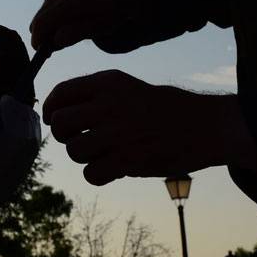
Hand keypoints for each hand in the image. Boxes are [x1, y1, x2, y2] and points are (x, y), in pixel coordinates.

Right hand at [29, 0, 150, 52]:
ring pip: (42, 13)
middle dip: (44, 34)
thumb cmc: (114, 11)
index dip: (38, 41)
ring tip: (70, 28)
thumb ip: (76, 34)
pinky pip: (47, 4)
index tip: (42, 54)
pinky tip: (70, 14)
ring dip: (50, 24)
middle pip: (39, 19)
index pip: (42, 23)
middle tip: (56, 46)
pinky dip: (53, 13)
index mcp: (73, 1)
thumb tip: (54, 41)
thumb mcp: (100, 27)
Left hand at [42, 70, 256, 184]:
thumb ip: (92, 94)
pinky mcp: (129, 160)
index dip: (50, 109)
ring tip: (101, 152)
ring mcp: (119, 132)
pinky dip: (96, 174)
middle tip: (78, 139)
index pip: (61, 93)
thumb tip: (56, 111)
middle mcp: (109, 104)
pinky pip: (90, 173)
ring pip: (73, 151)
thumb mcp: (125, 86)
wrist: (206, 125)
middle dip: (63, 135)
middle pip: (60, 124)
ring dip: (82, 156)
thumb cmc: (162, 107)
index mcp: (107, 82)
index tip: (53, 119)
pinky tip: (110, 168)